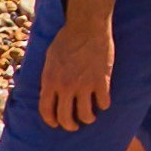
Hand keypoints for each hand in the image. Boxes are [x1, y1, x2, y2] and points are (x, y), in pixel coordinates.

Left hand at [40, 0, 118, 130]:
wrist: (87, 25)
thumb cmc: (67, 38)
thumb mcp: (49, 59)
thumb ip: (49, 77)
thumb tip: (49, 91)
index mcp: (50, 81)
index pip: (46, 111)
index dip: (51, 121)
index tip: (56, 123)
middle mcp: (66, 87)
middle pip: (66, 118)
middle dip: (70, 125)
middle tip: (74, 125)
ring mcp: (84, 85)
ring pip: (86, 114)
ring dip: (88, 118)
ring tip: (90, 116)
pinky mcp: (101, 80)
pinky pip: (103, 102)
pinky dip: (103, 104)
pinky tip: (103, 101)